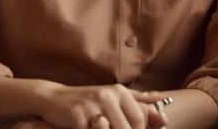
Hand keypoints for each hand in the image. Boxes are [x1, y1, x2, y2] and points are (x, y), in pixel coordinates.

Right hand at [37, 83, 167, 128]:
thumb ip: (140, 105)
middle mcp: (107, 95)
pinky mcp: (76, 116)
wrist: (53, 98)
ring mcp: (91, 105)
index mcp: (119, 91)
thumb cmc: (87, 102)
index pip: (139, 118)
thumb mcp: (113, 99)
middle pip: (127, 128)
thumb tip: (164, 118)